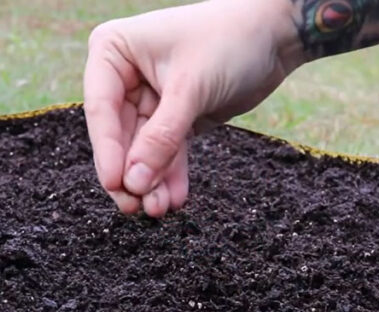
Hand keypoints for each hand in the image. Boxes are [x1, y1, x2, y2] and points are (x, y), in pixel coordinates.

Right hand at [83, 0, 304, 216]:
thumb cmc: (229, 41)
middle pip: (118, 136)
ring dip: (151, 181)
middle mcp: (124, 74)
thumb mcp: (190, 89)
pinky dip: (170, 175)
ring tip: (160, 209)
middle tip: (136, 207)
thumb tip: (133, 183)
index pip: (101, 108)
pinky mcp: (173, 117)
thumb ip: (160, 138)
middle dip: (132, 173)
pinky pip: (165, 152)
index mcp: (113, 51)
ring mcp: (148, 98)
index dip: (108, 150)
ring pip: (141, 150)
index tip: (116, 184)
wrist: (277, 34)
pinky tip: (174, 198)